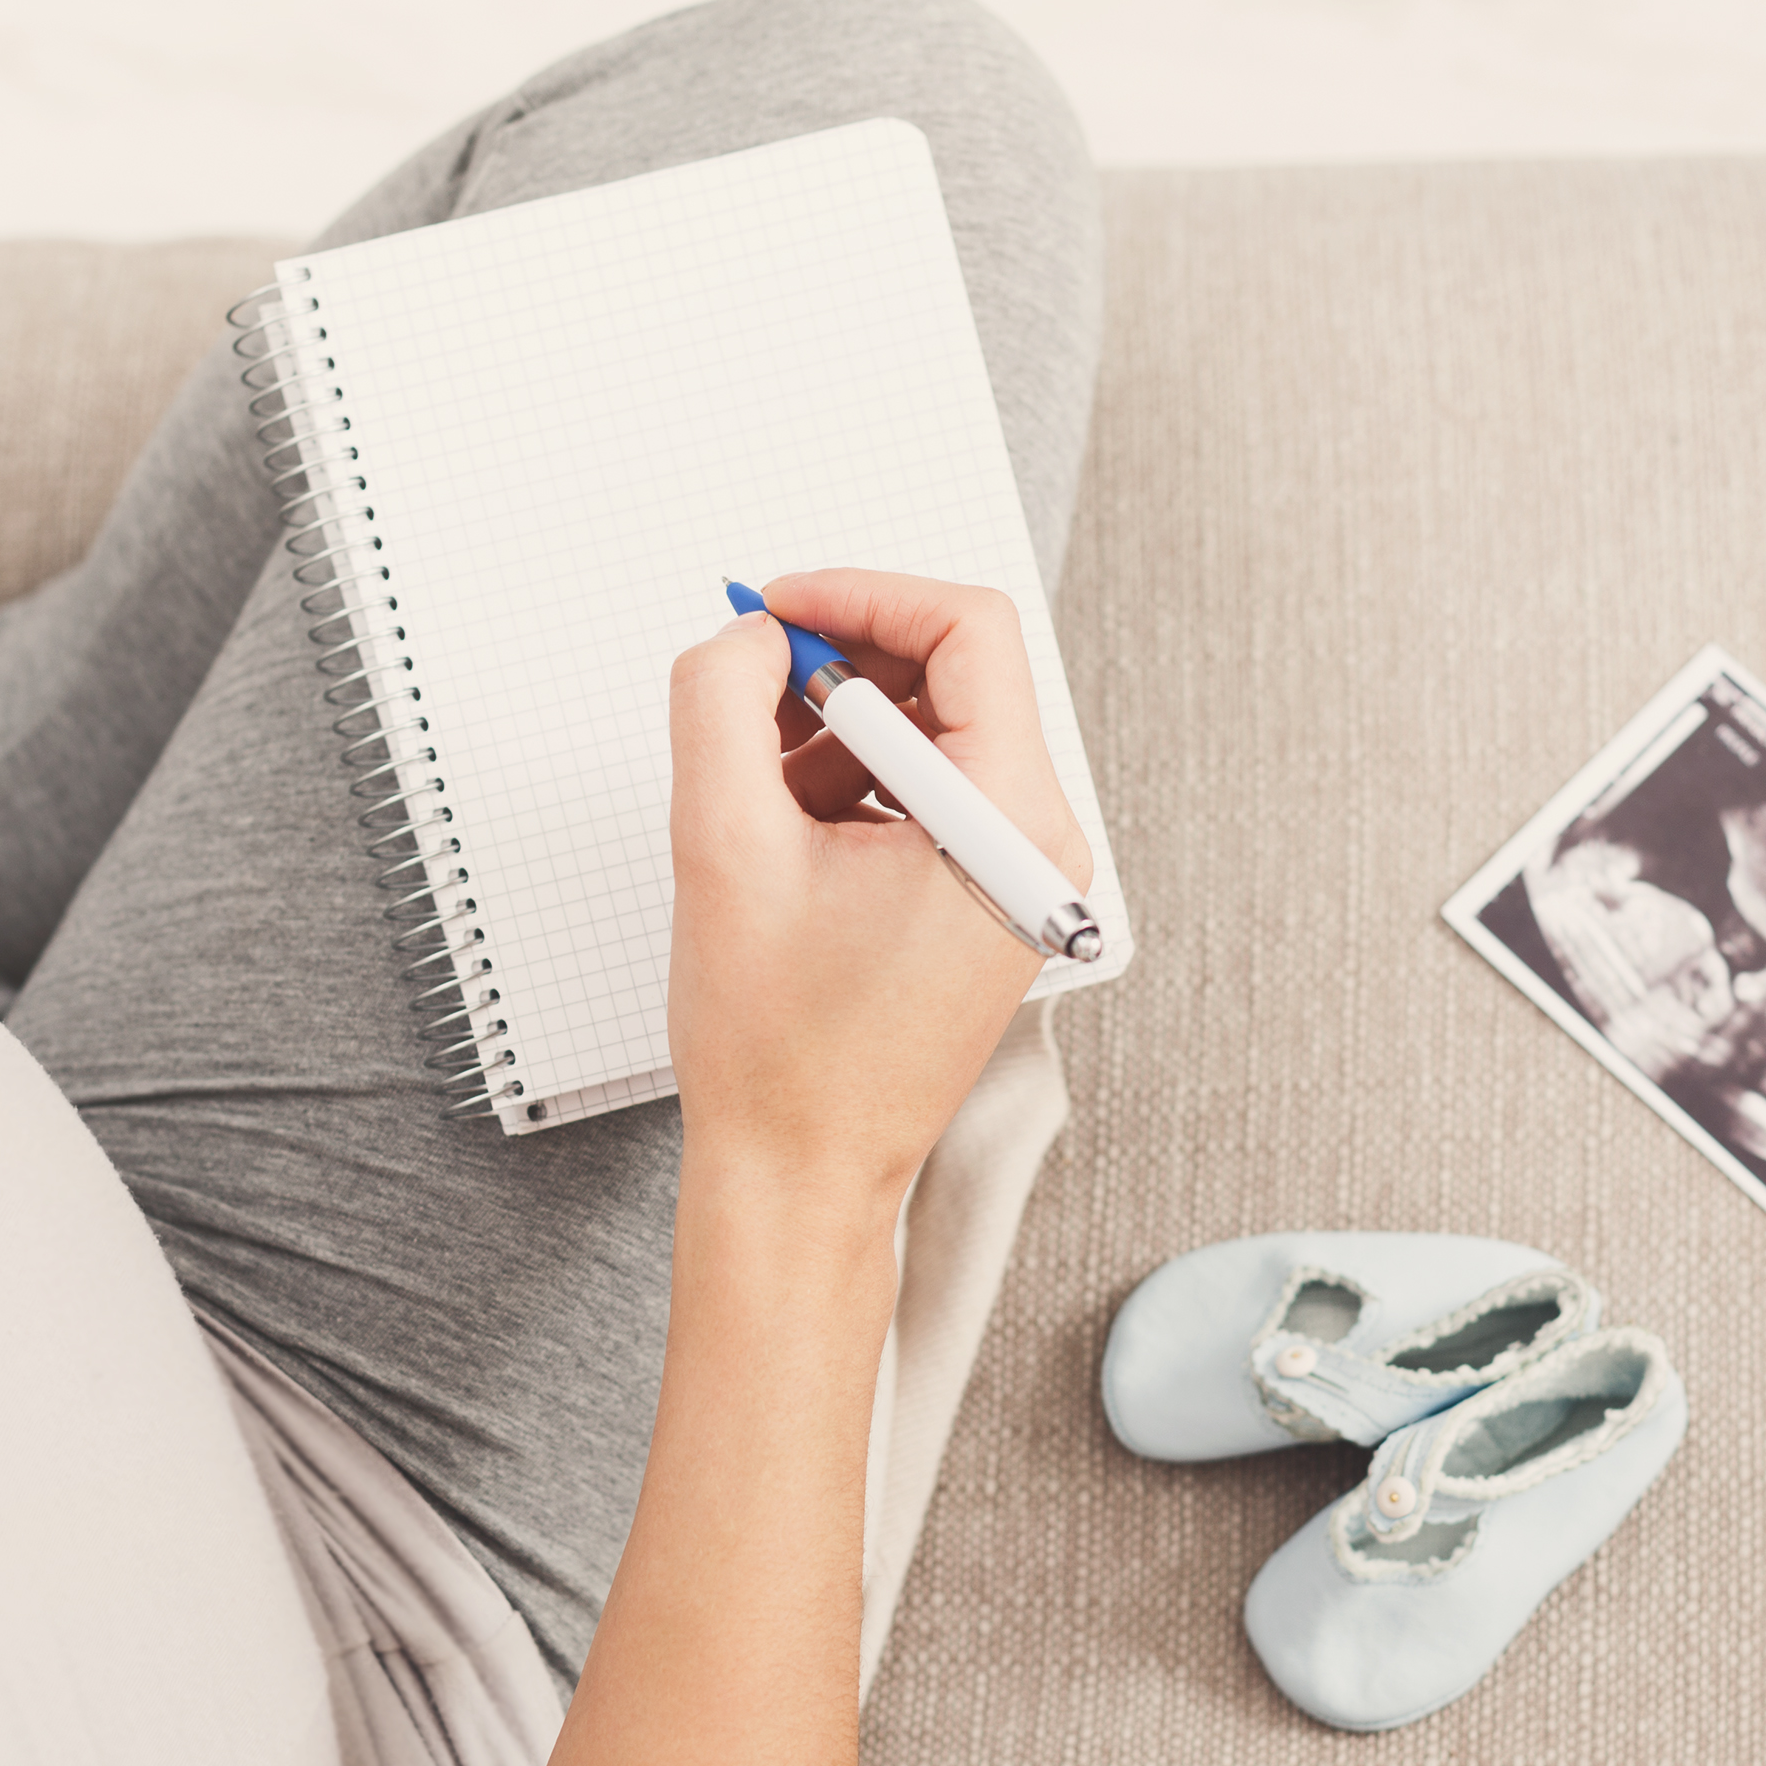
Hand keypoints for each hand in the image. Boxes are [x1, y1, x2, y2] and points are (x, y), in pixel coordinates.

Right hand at [665, 569, 1092, 1203]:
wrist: (801, 1171)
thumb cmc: (777, 1047)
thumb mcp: (720, 842)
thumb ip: (720, 700)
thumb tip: (750, 633)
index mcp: (1010, 821)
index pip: (967, 631)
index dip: (861, 594)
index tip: (772, 613)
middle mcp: (1044, 843)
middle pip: (955, 675)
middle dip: (839, 669)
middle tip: (747, 693)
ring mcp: (1026, 875)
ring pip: (934, 732)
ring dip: (836, 733)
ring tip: (759, 798)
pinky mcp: (994, 899)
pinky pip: (931, 793)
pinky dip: (853, 785)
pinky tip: (789, 838)